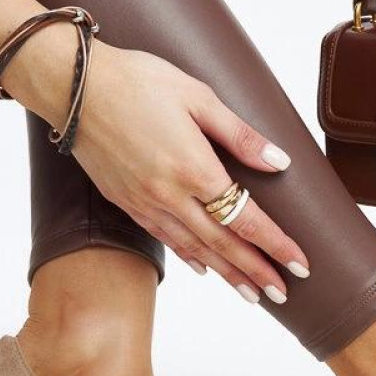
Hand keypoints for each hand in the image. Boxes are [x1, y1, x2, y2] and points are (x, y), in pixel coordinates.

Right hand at [73, 42, 309, 301]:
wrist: (75, 86)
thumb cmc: (138, 80)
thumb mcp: (198, 97)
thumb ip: (239, 135)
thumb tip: (279, 162)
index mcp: (194, 167)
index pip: (245, 218)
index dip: (275, 243)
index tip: (300, 263)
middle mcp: (169, 194)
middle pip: (222, 244)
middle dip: (256, 271)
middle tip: (284, 294)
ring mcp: (144, 201)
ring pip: (194, 248)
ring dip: (226, 274)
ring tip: (251, 294)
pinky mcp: (125, 200)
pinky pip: (164, 237)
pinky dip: (189, 256)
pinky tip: (204, 267)